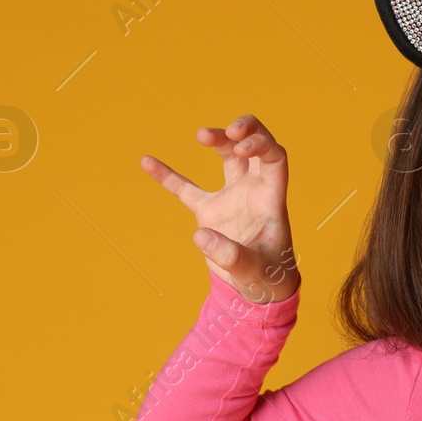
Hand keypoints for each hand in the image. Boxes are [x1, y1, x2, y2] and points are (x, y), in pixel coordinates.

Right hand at [139, 114, 300, 303]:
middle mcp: (253, 191)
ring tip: (201, 134)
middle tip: (227, 131)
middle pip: (253, 148)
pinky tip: (147, 161)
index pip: (274, 157)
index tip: (241, 146)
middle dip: (244, 131)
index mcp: (271, 197)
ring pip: (228, 157)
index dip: (261, 144)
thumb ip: (230, 254)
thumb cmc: (267, 276)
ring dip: (218, 140)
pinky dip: (168, 176)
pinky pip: (186, 189)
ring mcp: (231, 198)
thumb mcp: (252, 269)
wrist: (259, 289)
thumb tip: (200, 236)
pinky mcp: (210, 211)